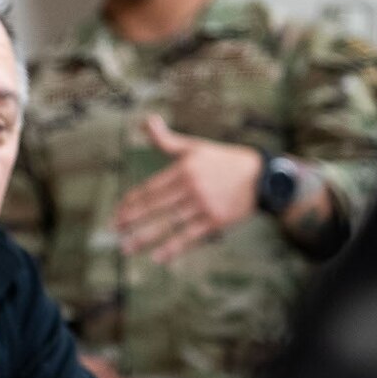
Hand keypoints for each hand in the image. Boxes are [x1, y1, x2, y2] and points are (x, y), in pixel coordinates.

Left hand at [114, 115, 261, 261]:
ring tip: (127, 248)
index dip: (133, 201)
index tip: (118, 212)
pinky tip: (158, 256)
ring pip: (169, 222)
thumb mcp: (195, 147)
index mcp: (184, 168)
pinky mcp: (216, 220)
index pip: (151, 188)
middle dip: (133, 219)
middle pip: (156, 206)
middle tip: (114, 230)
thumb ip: (168, 140)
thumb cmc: (224, 160)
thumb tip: (146, 120)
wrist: (262, 176)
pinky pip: (190, 236)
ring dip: (146, 236)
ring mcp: (204, 205)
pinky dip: (173, 247)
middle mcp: (192, 186)